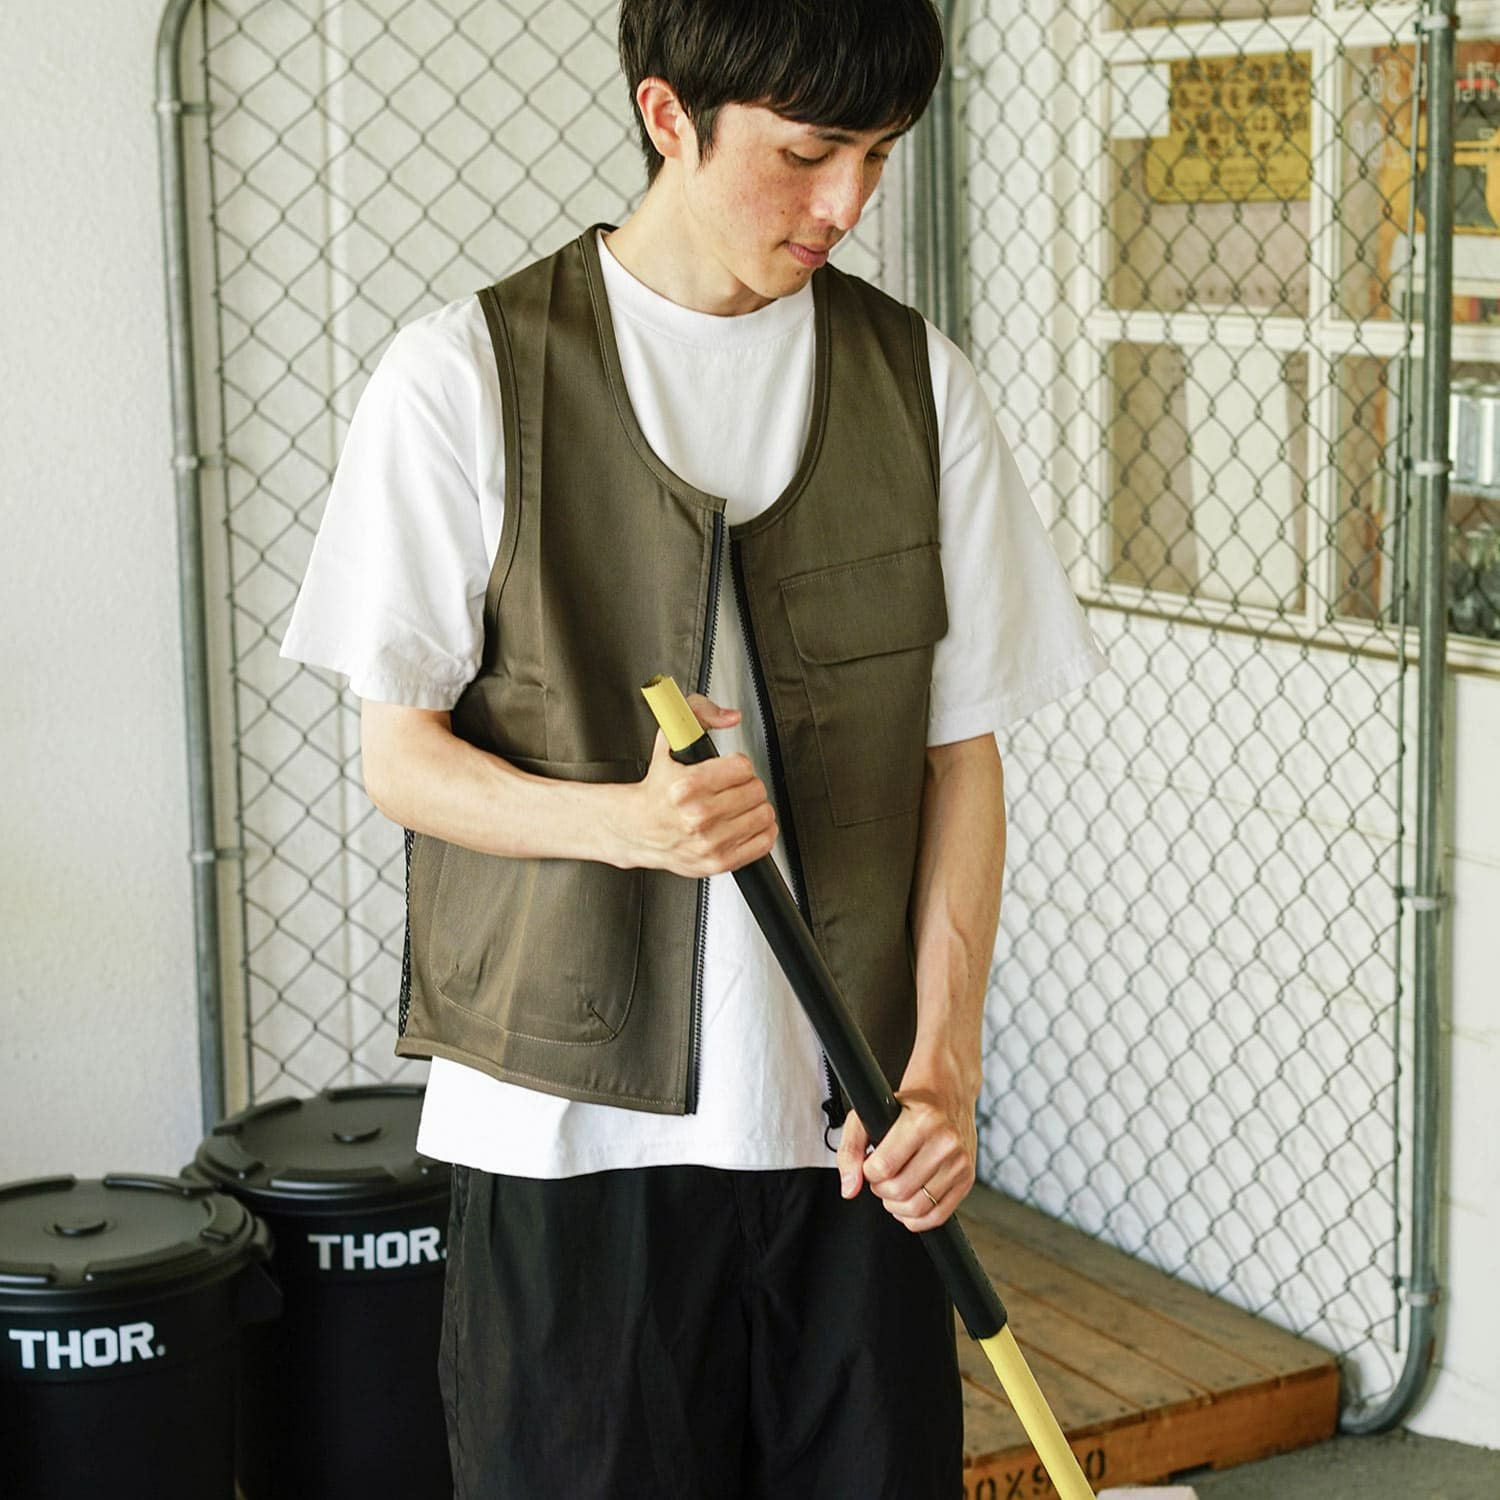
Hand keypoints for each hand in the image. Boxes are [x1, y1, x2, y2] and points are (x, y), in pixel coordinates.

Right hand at [625, 694, 777, 876]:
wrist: (637, 829)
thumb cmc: (656, 790)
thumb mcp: (668, 740)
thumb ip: (698, 714)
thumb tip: (729, 717)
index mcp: (686, 786)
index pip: (742, 767)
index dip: (739, 764)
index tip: (729, 769)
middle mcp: (698, 816)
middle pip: (755, 790)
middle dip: (748, 784)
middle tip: (733, 787)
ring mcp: (710, 842)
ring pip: (763, 815)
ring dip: (755, 807)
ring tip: (738, 805)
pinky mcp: (718, 862)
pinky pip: (763, 842)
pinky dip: (762, 831)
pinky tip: (746, 823)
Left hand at [836, 1054, 978, 1230]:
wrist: (947, 1096)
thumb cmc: (908, 1106)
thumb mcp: (871, 1114)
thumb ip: (851, 1149)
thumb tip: (850, 1187)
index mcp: (922, 1121)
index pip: (883, 1167)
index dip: (868, 1172)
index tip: (871, 1164)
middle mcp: (946, 1141)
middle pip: (899, 1190)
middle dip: (880, 1189)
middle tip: (881, 1176)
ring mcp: (960, 1162)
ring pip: (917, 1208)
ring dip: (896, 1205)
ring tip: (893, 1187)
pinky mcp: (967, 1179)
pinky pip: (937, 1216)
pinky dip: (916, 1218)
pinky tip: (908, 1201)